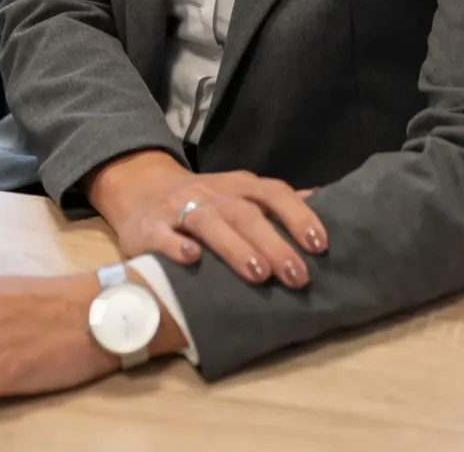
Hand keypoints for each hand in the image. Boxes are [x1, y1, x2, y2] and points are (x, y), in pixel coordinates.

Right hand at [86, 151, 328, 289]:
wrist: (140, 189)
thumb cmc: (203, 200)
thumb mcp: (239, 194)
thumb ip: (275, 201)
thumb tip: (323, 200)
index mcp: (238, 187)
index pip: (273, 193)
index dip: (298, 216)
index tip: (320, 245)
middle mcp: (212, 193)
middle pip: (246, 213)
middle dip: (274, 244)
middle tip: (297, 276)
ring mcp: (178, 207)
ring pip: (209, 222)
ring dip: (235, 246)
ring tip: (258, 274)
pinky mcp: (148, 227)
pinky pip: (162, 234)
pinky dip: (176, 245)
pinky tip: (191, 259)